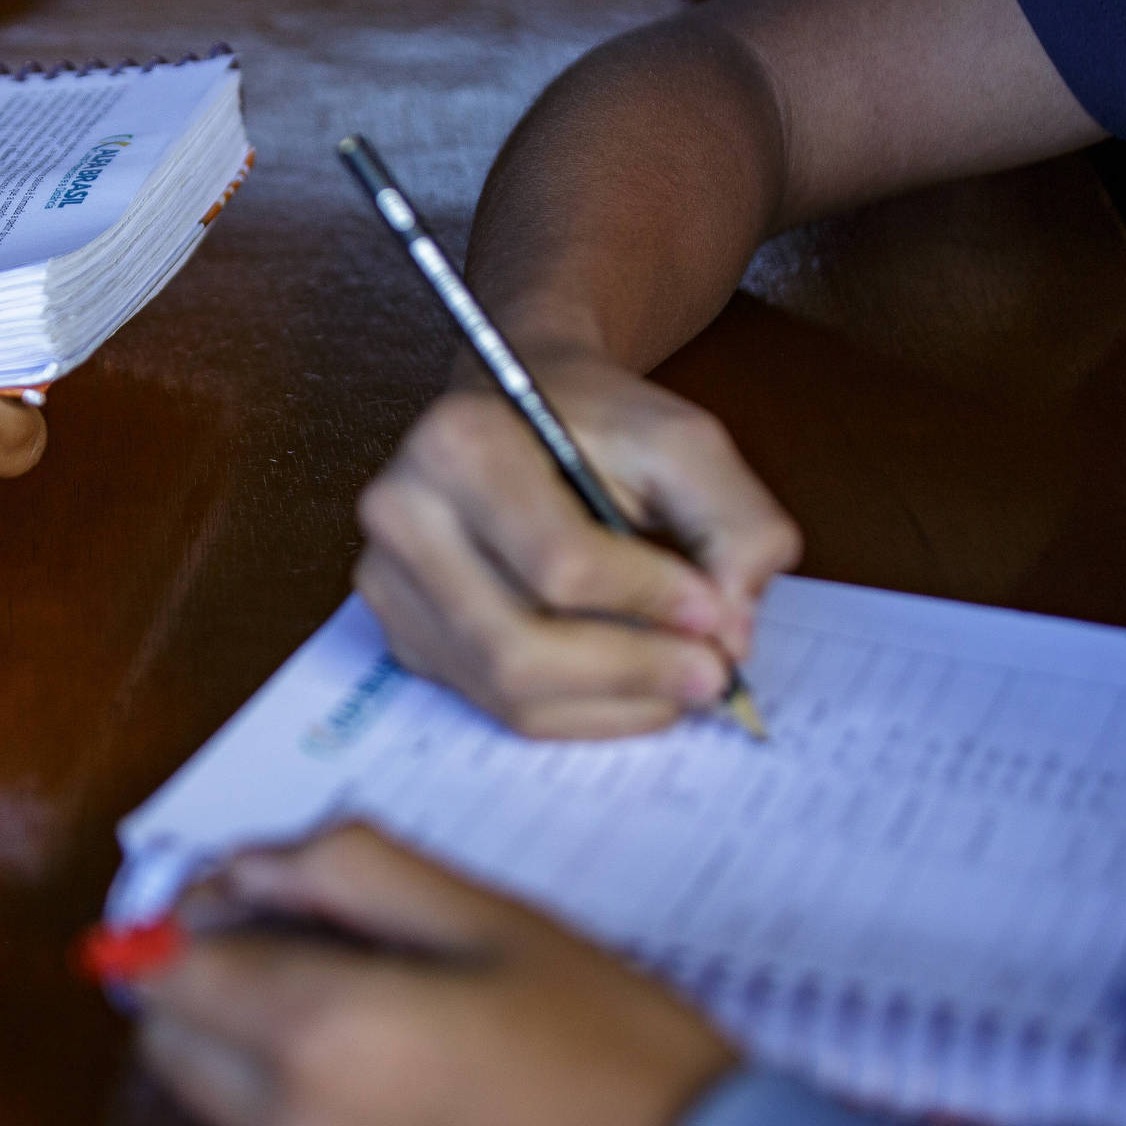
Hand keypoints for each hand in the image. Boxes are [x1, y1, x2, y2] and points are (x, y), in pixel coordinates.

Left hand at [133, 825, 737, 1125]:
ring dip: (238, 1032)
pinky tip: (379, 1052)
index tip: (243, 889)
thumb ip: (345, 870)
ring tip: (352, 989)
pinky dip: (282, 1087)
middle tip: (291, 931)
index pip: (163, 970)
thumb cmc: (604, 1045)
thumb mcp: (482, 916)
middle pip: (166, 1039)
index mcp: (320, 1033)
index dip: (189, 915)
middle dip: (201, 976)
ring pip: (209, 1092)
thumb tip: (245, 865)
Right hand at [355, 351, 800, 738]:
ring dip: (612, 702)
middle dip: (631, 671)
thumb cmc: (597, 425)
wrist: (522, 414)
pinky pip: (495, 704)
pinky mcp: (406, 634)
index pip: (556, 562)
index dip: (647, 599)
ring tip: (682, 684)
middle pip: (517, 645)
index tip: (716, 609)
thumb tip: (730, 631)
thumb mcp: (686, 441)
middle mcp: (401, 516)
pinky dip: (580, 711)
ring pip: (506, 689)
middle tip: (713, 675)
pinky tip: (632, 688)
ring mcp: (391, 584)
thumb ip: (735, 523)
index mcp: (458, 445)